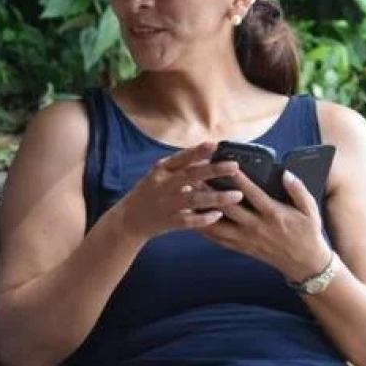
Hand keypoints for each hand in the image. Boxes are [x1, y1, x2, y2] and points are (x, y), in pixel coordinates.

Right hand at [115, 142, 244, 241]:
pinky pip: (188, 220)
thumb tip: (210, 158)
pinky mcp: (168, 221)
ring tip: (237, 195)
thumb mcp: (161, 175)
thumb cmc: (150, 193)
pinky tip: (218, 215)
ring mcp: (165, 204)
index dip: (198, 151)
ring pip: (193, 199)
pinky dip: (203, 218)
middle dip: (213, 171)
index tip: (215, 145)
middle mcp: (163, 185)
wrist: (128, 220)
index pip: (181, 158)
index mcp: (161, 170)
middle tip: (235, 167)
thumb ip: (183, 167)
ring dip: (216, 197)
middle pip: (191, 176)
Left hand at [203, 167, 333, 279]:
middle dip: (211, 191)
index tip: (226, 165)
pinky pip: (217, 238)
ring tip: (188, 194)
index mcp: (273, 214)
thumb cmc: (307, 233)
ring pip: (217, 224)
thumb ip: (298, 190)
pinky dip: (203, 228)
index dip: (238, 179)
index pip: (252, 193)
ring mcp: (246, 239)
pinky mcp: (240, 247)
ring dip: (201, 209)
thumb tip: (286, 173)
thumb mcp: (310, 209)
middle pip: (228, 207)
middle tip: (197, 176)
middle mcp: (256, 227)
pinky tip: (192, 217)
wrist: (304, 263)